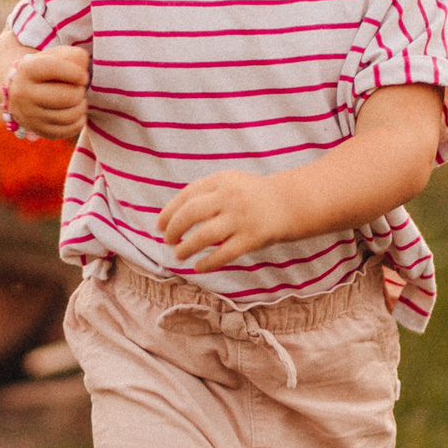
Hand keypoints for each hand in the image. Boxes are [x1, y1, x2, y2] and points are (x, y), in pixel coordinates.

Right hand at [5, 44, 90, 139]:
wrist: (27, 88)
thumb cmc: (50, 68)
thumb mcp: (59, 54)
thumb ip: (75, 57)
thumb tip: (83, 77)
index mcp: (27, 69)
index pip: (54, 68)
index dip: (76, 72)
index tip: (83, 76)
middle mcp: (23, 94)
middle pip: (67, 97)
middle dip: (79, 91)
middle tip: (78, 88)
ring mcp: (29, 116)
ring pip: (70, 116)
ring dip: (81, 106)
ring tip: (78, 99)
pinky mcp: (39, 131)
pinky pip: (69, 130)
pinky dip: (79, 121)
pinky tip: (75, 111)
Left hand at [158, 171, 293, 270]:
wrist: (288, 203)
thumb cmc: (250, 196)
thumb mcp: (229, 183)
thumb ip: (204, 194)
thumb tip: (172, 216)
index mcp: (221, 180)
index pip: (186, 195)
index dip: (169, 212)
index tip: (159, 226)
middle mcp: (229, 197)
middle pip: (191, 214)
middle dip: (174, 229)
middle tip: (167, 241)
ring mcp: (241, 218)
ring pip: (204, 235)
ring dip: (187, 248)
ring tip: (179, 255)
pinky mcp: (251, 238)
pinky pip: (224, 254)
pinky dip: (207, 263)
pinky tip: (198, 267)